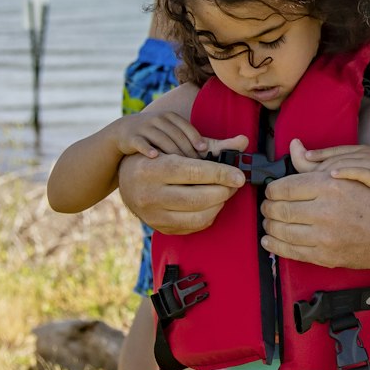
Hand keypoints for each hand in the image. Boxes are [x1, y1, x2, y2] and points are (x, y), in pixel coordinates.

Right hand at [116, 106, 210, 160]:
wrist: (123, 131)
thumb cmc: (153, 134)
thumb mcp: (168, 130)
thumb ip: (184, 137)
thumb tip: (207, 151)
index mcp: (169, 117)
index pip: (186, 127)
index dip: (195, 138)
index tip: (204, 150)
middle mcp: (158, 119)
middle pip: (175, 134)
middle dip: (186, 149)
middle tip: (195, 165)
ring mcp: (144, 127)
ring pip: (161, 138)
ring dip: (171, 151)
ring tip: (180, 165)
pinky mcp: (131, 136)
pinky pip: (141, 142)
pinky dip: (147, 149)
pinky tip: (155, 157)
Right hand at [118, 146, 245, 234]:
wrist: (126, 179)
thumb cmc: (158, 157)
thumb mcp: (178, 147)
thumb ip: (213, 145)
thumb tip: (243, 142)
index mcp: (152, 169)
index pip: (193, 172)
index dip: (220, 174)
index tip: (239, 175)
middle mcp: (149, 194)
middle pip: (197, 198)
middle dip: (223, 191)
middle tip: (235, 183)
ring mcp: (153, 215)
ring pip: (197, 217)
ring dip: (219, 205)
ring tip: (225, 192)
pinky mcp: (159, 228)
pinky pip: (192, 227)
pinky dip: (209, 215)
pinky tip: (213, 203)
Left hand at [261, 152, 369, 269]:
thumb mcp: (350, 176)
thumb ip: (316, 164)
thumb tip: (293, 147)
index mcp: (330, 185)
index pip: (285, 187)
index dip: (271, 190)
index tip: (270, 191)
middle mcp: (325, 210)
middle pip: (280, 209)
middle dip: (268, 208)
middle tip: (266, 207)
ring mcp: (325, 235)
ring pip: (283, 231)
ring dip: (270, 227)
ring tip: (268, 222)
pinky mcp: (326, 255)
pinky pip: (293, 252)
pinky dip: (276, 247)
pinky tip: (269, 242)